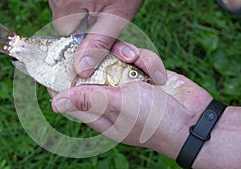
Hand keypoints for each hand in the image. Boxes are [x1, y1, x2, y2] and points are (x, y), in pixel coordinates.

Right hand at [48, 0, 165, 81]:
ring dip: (82, 7)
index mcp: (65, 4)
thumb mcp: (117, 14)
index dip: (81, 37)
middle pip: (63, 18)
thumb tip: (82, 68)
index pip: (64, 34)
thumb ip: (99, 42)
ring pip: (67, 5)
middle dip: (82, 20)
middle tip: (103, 11)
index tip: (97, 32)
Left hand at [51, 48, 212, 158]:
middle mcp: (110, 98)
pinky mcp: (142, 74)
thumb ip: (89, 101)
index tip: (53, 64)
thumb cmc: (155, 121)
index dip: (59, 83)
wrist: (194, 119)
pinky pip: (136, 58)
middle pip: (92, 73)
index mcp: (99, 113)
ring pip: (115, 60)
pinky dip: (147, 61)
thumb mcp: (120, 107)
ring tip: (138, 61)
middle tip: (105, 50)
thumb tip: (56, 104)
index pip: (70, 98)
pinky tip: (156, 73)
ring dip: (128, 57)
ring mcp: (126, 86)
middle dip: (100, 60)